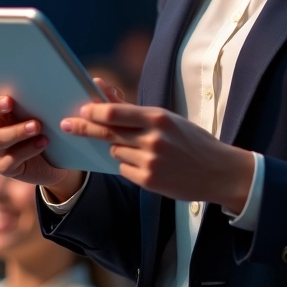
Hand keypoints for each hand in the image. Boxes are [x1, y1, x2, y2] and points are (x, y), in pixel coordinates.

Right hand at [0, 57, 122, 198]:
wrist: (64, 163)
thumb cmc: (60, 126)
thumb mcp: (68, 107)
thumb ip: (82, 94)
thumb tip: (101, 83)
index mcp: (3, 105)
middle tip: (10, 100)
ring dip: (16, 131)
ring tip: (37, 125)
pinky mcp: (6, 167)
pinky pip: (10, 161)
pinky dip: (27, 150)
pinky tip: (43, 143)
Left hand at [61, 103, 254, 212]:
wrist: (218, 171)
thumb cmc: (194, 142)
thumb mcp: (171, 121)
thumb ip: (141, 116)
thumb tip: (109, 106)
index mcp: (158, 118)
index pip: (116, 112)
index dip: (94, 111)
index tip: (81, 110)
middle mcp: (152, 139)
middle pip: (107, 132)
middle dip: (85, 128)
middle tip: (67, 125)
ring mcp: (150, 161)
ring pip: (116, 151)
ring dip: (120, 149)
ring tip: (143, 150)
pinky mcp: (149, 181)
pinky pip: (124, 169)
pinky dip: (129, 166)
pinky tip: (148, 165)